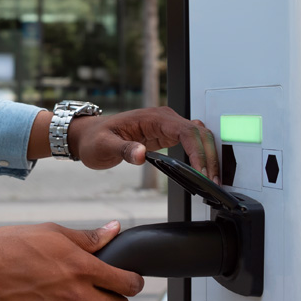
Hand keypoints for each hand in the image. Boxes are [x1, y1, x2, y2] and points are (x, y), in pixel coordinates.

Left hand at [68, 107, 218, 182]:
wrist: (88, 136)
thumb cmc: (94, 139)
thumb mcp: (104, 146)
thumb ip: (124, 150)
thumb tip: (141, 153)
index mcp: (153, 118)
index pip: (186, 131)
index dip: (198, 150)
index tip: (203, 171)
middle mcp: (164, 119)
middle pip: (199, 133)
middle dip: (209, 156)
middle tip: (213, 182)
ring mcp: (167, 126)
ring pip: (199, 137)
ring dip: (208, 156)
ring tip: (211, 180)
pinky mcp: (166, 135)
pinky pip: (191, 142)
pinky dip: (201, 155)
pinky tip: (202, 172)